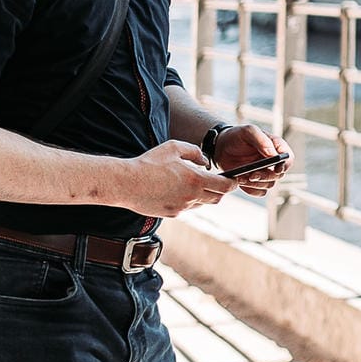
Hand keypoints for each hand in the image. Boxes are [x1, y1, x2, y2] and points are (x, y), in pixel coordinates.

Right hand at [118, 140, 234, 216]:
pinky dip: (188, 200)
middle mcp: (192, 196)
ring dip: (204, 195)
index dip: (233, 183)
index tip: (234, 179)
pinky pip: (187, 208)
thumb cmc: (149, 163)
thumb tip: (205, 161)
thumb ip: (194, 152)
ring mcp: (182, 207)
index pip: (225, 186)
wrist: (125, 183)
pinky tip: (177, 190)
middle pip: (217, 198)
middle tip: (217, 181)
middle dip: (220, 190)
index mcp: (196, 179)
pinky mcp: (172, 214)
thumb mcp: (174, 147)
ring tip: (194, 183)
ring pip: (202, 203)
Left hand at [213, 123, 292, 196]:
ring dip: (256, 184)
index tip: (276, 169)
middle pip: (279, 175)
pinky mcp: (254, 182)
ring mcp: (264, 172)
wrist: (220, 147)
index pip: (289, 158)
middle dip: (265, 176)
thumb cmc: (236, 136)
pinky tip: (241, 181)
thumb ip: (262, 140)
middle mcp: (272, 161)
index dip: (285, 165)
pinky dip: (251, 189)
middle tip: (252, 175)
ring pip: (269, 185)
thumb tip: (273, 155)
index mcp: (275, 147)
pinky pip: (259, 192)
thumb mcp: (248, 131)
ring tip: (241, 177)